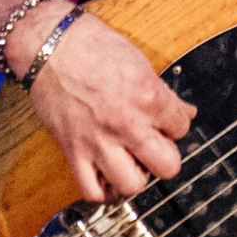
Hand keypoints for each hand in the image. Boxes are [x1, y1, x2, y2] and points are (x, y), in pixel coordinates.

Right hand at [8, 0, 195, 201]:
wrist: (50, 45)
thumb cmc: (93, 46)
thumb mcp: (140, 63)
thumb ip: (164, 95)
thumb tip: (185, 113)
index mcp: (148, 97)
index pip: (182, 128)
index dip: (176, 124)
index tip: (165, 121)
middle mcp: (127, 124)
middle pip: (168, 166)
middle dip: (165, 156)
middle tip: (154, 145)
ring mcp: (99, 141)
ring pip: (133, 185)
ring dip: (136, 175)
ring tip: (132, 161)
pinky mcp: (73, 151)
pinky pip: (92, 190)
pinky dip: (102, 189)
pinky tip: (107, 174)